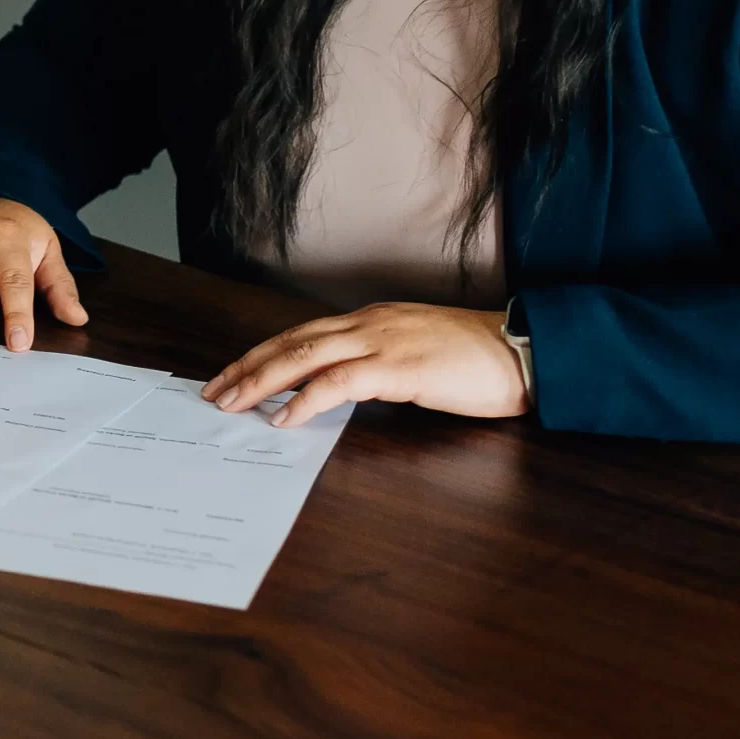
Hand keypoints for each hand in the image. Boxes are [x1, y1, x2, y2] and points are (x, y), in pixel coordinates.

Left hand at [202, 301, 528, 428]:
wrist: (525, 351)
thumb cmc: (478, 359)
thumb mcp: (417, 356)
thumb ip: (379, 366)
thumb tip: (345, 390)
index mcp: (371, 321)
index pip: (302, 335)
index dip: (264, 355)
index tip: (233, 374)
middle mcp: (368, 324)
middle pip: (291, 342)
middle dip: (247, 367)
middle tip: (214, 391)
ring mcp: (382, 342)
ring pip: (304, 357)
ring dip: (262, 382)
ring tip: (233, 404)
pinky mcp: (399, 367)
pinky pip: (340, 383)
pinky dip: (306, 400)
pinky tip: (285, 418)